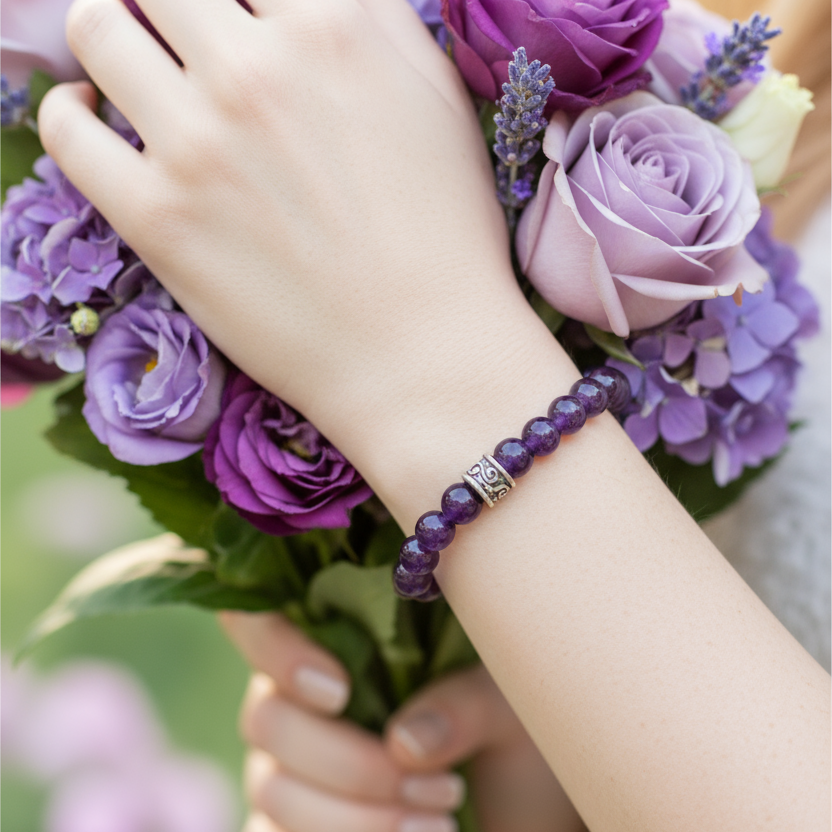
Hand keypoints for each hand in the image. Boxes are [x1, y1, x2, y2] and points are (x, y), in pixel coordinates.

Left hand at [38, 0, 530, 439]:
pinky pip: (66, 130)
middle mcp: (255, 71)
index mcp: (332, 29)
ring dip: (111, 37)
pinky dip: (69, 111)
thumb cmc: (447, 237)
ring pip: (96, 31)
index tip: (234, 23)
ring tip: (134, 69)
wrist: (422, 356)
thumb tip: (307, 0)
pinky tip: (93, 117)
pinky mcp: (156, 218)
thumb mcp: (438, 103)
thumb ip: (374, 21)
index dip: (240, 3)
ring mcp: (197, 144)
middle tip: (183, 37)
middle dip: (170, 4)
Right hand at [221, 611, 586, 831]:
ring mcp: (291, 770)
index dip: (273, 647)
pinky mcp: (295, 827)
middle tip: (439, 786)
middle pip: (267, 718)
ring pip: (273, 788)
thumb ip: (462, 703)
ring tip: (441, 825)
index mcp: (338, 640)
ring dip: (354, 817)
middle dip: (350, 762)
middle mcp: (300, 701)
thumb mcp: (507, 703)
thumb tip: (404, 743)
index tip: (338, 690)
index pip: (257, 619)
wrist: (532, 801)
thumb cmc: (514, 730)